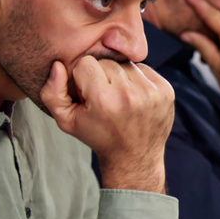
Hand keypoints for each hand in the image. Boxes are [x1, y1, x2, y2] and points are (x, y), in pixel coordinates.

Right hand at [40, 56, 173, 192]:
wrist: (135, 156)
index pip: (85, 63)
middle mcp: (130, 94)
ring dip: (120, 77)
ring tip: (119, 99)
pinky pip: (144, 68)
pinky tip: (134, 98)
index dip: (82, 78)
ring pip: (125, 63)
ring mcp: (152, 92)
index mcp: (104, 100)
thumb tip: (58, 66)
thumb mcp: (66, 121)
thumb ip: (53, 92)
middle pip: (106, 62)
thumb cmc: (98, 136)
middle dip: (101, 76)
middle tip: (104, 98)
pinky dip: (137, 79)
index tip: (88, 95)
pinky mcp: (166, 90)